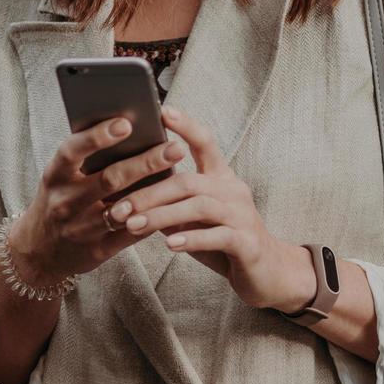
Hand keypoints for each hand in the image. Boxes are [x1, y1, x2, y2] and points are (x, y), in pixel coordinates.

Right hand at [8, 117, 187, 285]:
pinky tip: (175, 205)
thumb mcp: (62, 175)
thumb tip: (130, 123)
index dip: (97, 137)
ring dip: (154, 193)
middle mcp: (65, 202)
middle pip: (109, 180)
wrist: (39, 250)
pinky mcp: (96, 251)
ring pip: (123, 210)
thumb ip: (87, 155)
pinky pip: (131, 235)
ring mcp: (80, 229)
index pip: (72, 151)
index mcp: (55, 176)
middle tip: (175, 148)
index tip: (126, 123)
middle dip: (145, 163)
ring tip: (183, 176)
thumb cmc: (60, 197)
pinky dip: (154, 219)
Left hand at [107, 105, 312, 311]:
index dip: (186, 126)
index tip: (163, 111)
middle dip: (149, 194)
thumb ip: (172, 202)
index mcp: (221, 178)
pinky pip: (217, 236)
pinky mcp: (247, 242)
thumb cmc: (222, 239)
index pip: (205, 143)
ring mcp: (242, 215)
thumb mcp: (196, 217)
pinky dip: (192, 238)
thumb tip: (126, 194)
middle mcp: (233, 190)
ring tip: (133, 225)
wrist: (266, 272)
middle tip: (117, 208)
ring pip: (199, 207)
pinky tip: (170, 244)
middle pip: (188, 182)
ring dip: (161, 216)